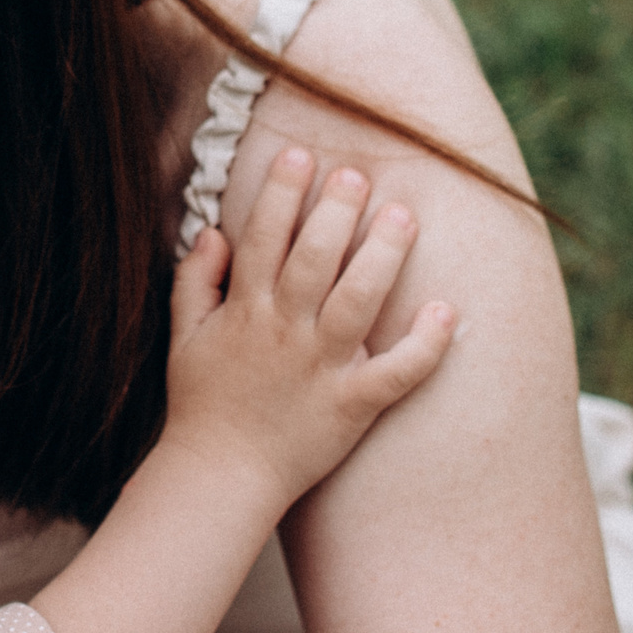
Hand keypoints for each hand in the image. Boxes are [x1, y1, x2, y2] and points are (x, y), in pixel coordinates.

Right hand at [164, 148, 454, 504]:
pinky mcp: (352, 406)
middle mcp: (284, 333)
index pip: (263, 238)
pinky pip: (395, 373)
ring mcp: (320, 369)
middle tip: (358, 172)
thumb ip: (196, 280)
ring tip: (404, 216)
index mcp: (245, 312)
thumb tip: (214, 231)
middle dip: (336, 211)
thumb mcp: (185, 337)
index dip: (281, 193)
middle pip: (314, 259)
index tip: (300, 154)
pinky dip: (424, 345)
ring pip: (357, 302)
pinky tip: (447, 310)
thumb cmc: (202, 405)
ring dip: (382, 256)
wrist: (219, 478)